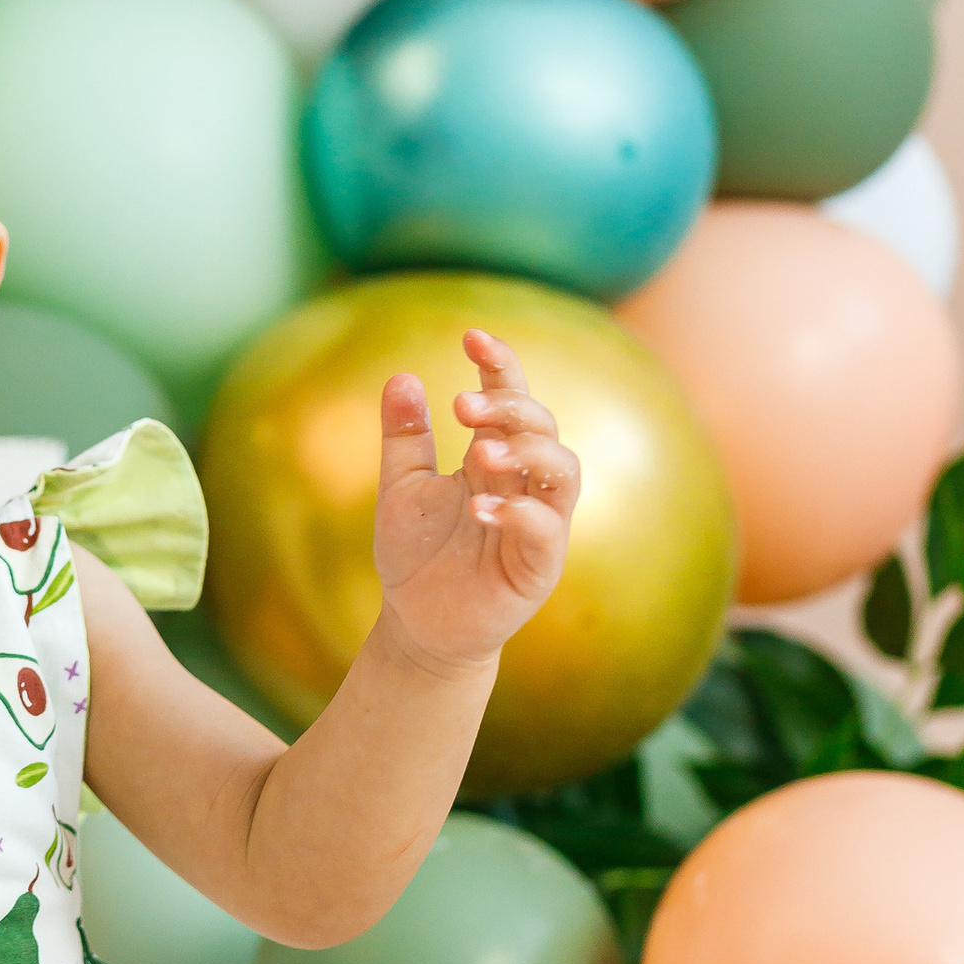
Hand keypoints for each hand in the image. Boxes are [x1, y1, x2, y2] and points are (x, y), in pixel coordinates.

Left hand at [371, 331, 579, 672]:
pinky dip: (519, 513)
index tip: (471, 338)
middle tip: (465, 407)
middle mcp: (524, 485)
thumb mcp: (399, 488)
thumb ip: (404, 436)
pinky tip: (480, 508)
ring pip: (564, 472)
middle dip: (510, 408)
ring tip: (479, 453)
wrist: (418, 625)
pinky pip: (547, 531)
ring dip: (526, 453)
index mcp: (493, 458)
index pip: (510, 400)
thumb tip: (401, 375)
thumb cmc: (415, 556)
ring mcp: (539, 525)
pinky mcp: (539, 567)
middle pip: (543, 427)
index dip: (500, 366)